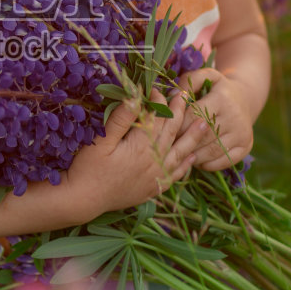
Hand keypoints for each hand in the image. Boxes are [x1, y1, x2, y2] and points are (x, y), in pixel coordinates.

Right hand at [67, 87, 195, 216]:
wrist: (85, 200)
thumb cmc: (88, 168)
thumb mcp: (101, 140)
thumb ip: (121, 118)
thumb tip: (136, 95)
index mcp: (142, 145)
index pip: (156, 117)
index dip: (158, 100)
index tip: (156, 89)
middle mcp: (154, 160)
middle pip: (171, 131)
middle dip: (180, 111)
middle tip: (185, 95)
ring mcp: (156, 176)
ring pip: (180, 152)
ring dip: (192, 137)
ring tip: (205, 125)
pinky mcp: (153, 188)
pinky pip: (175, 175)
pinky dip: (185, 165)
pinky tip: (192, 158)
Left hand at [171, 67, 256, 171]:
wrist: (245, 98)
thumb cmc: (217, 88)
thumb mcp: (206, 76)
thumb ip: (188, 81)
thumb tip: (171, 96)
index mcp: (222, 98)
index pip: (193, 116)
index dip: (177, 125)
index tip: (165, 130)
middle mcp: (235, 116)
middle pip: (201, 136)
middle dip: (182, 142)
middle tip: (168, 146)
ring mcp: (242, 133)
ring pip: (211, 151)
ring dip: (192, 155)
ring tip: (179, 153)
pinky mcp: (246, 146)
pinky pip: (223, 161)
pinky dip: (207, 164)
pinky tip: (196, 159)